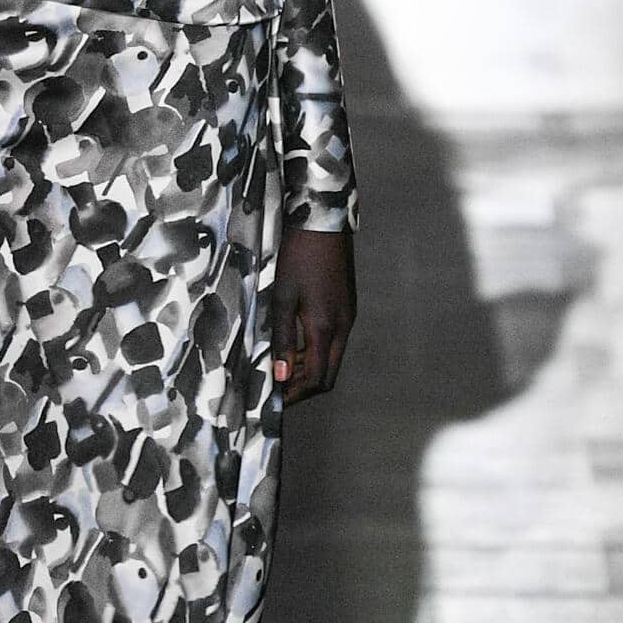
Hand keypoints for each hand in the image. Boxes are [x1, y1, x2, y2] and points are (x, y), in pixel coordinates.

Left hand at [270, 226, 355, 402]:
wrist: (322, 222)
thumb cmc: (297, 256)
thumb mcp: (282, 298)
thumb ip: (283, 338)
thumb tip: (280, 375)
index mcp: (326, 327)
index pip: (316, 378)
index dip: (295, 393)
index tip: (274, 400)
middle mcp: (343, 326)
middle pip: (328, 374)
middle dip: (303, 386)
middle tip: (276, 388)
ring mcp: (348, 317)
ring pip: (332, 358)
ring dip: (309, 368)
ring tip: (281, 367)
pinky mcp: (346, 307)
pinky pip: (334, 341)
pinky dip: (315, 351)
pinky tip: (295, 345)